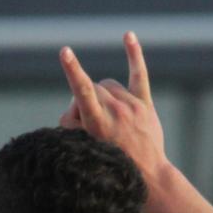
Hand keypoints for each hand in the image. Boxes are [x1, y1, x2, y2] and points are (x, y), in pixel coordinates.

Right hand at [58, 32, 167, 189]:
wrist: (147, 176)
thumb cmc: (111, 166)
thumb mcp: (85, 149)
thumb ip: (73, 126)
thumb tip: (74, 108)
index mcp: (98, 123)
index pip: (82, 90)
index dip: (73, 70)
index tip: (65, 52)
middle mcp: (116, 110)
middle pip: (91, 89)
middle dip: (82, 104)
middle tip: (84, 126)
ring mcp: (132, 105)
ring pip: (107, 85)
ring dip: (100, 95)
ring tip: (102, 116)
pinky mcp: (144, 104)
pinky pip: (138, 74)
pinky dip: (133, 55)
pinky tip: (128, 36)